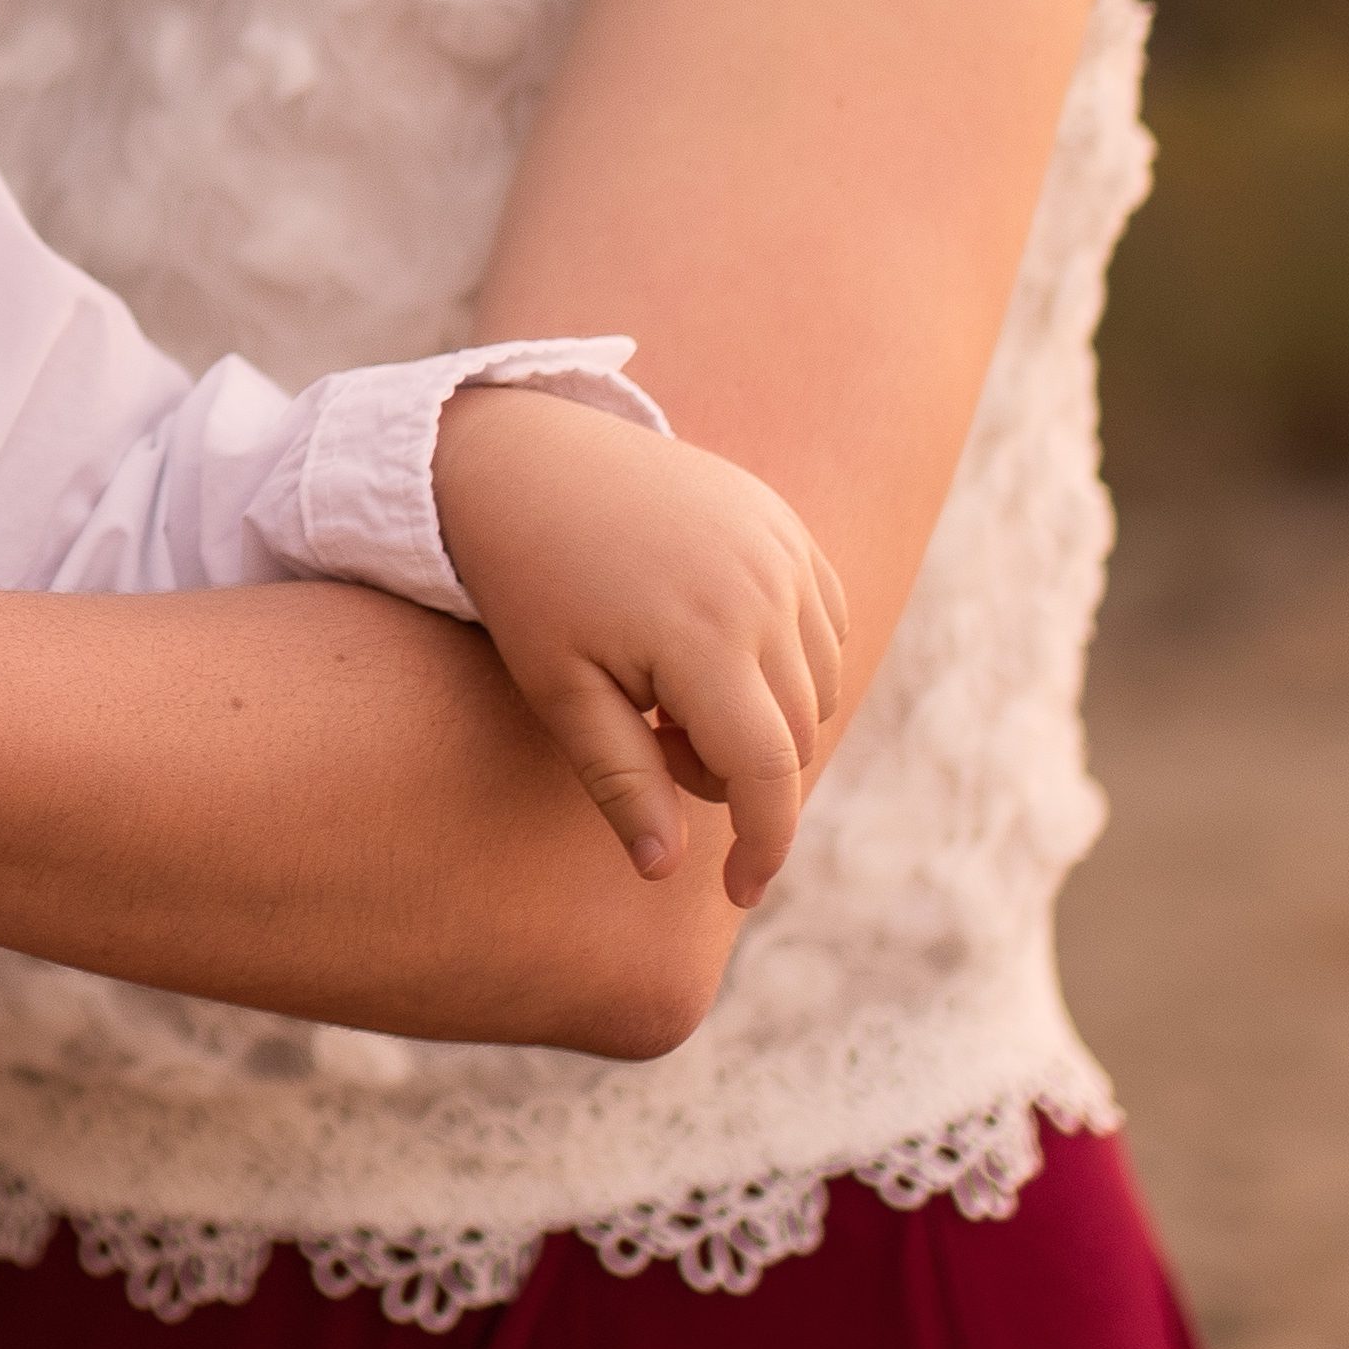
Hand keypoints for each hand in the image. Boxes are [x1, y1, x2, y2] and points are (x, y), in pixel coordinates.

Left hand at [429, 380, 856, 903]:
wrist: (525, 456)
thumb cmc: (528, 582)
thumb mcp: (558, 691)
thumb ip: (621, 781)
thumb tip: (664, 870)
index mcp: (703, 636)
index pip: (767, 773)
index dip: (763, 846)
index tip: (739, 892)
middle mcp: (764, 590)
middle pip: (794, 737)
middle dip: (735, 771)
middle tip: (654, 738)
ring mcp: (785, 550)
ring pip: (818, 688)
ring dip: (763, 718)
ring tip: (670, 688)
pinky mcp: (787, 527)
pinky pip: (824, 626)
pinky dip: (785, 663)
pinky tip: (709, 647)